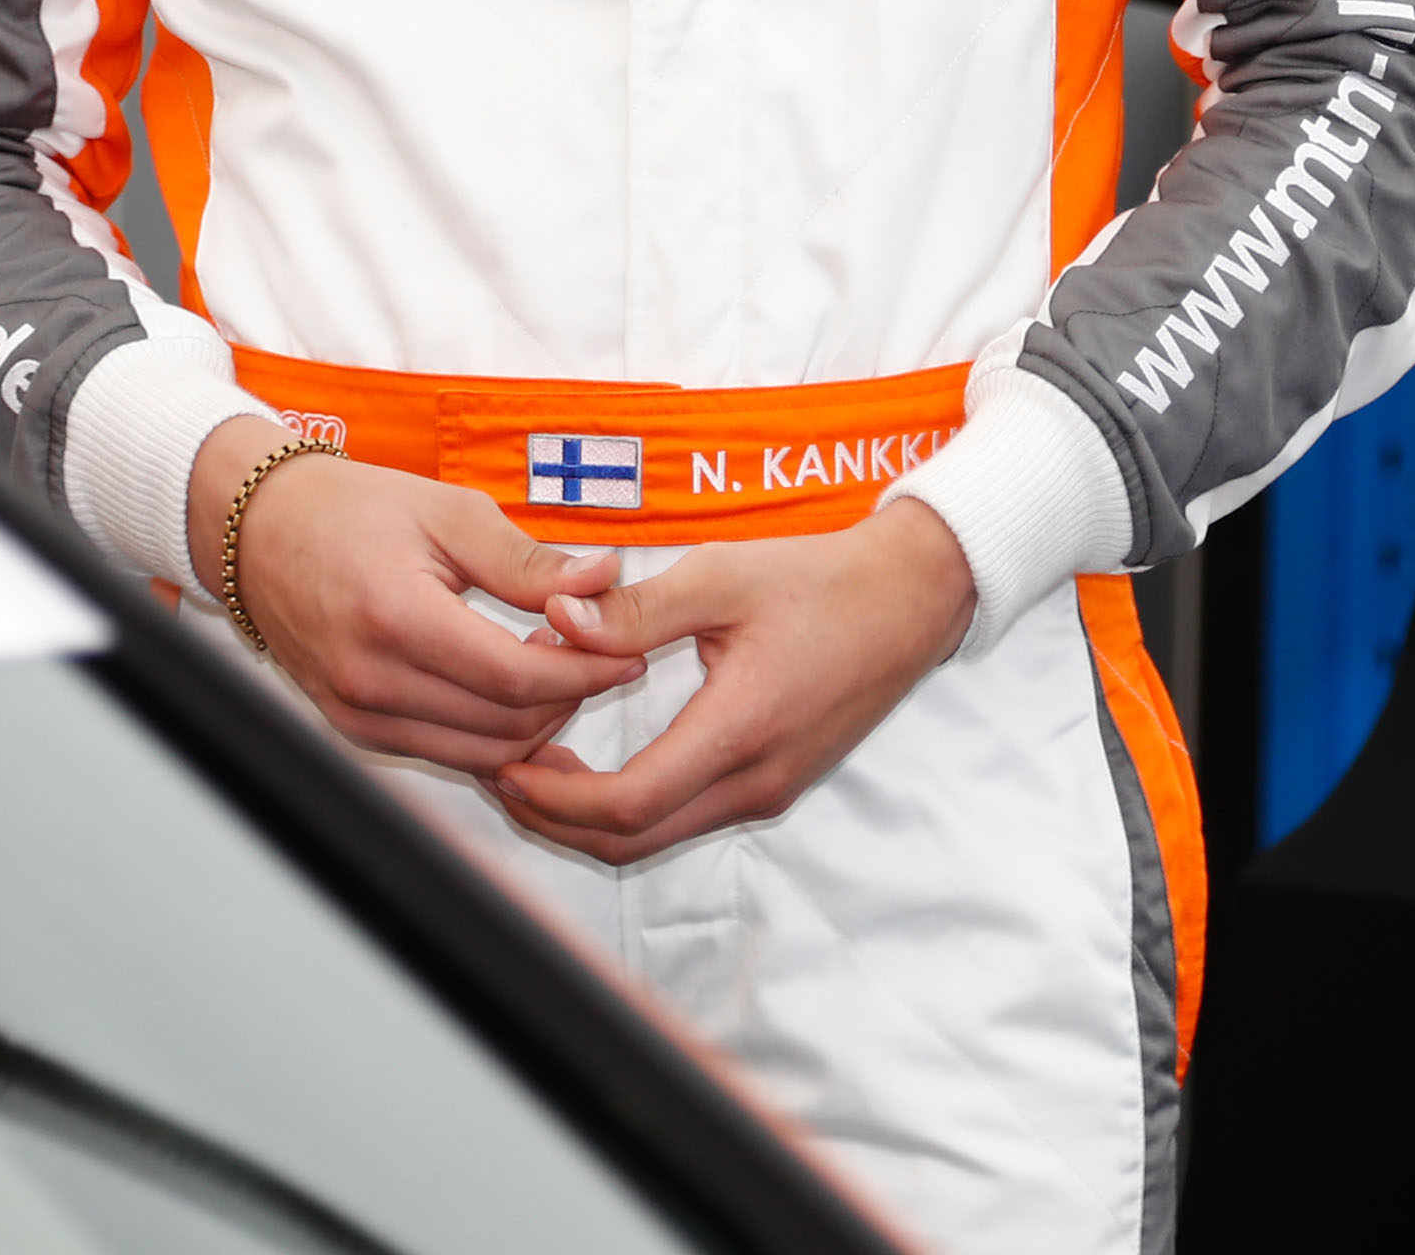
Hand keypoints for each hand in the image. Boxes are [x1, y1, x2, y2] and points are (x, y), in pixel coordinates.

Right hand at [195, 416, 643, 774]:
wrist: (259, 530)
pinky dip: (493, 737)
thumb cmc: (350, 509)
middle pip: (506, 725)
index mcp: (396, 619)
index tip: (629, 653)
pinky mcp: (354, 730)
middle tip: (603, 656)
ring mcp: (358, 714)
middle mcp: (371, 681)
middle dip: (570, 697)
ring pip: (481, 754)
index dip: (586, 673)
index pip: (517, 679)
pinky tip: (515, 694)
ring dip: (535, 723)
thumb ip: (529, 561)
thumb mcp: (448, 513)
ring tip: (560, 669)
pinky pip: (445, 754)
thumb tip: (605, 579)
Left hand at [487, 503, 978, 864]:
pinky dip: (633, 805)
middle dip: (558, 819)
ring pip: (661, 834)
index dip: (556, 799)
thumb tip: (557, 621)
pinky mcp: (776, 782)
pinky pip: (688, 816)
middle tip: (502, 774)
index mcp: (742, 731)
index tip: (507, 766)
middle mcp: (758, 780)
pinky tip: (600, 764)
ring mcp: (770, 789)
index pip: (629, 804)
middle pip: (635, 839)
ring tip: (538, 767)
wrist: (912, 597)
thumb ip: (637, 608)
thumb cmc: (823, 580)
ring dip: (593, 816)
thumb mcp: (724, 575)